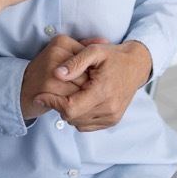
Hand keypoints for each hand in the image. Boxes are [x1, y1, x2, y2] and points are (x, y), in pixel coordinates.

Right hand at [20, 35, 86, 119]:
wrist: (21, 88)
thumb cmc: (47, 73)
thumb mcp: (63, 55)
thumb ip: (83, 48)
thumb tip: (106, 41)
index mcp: (61, 41)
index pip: (88, 57)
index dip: (91, 74)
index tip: (86, 82)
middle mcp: (56, 51)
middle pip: (87, 71)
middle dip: (89, 85)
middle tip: (85, 93)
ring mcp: (52, 68)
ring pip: (82, 85)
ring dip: (84, 96)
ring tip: (79, 99)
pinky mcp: (49, 85)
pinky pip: (73, 97)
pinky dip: (77, 104)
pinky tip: (73, 105)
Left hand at [34, 39, 152, 131]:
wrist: (136, 66)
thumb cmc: (114, 56)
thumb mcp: (94, 51)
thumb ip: (75, 62)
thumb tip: (56, 73)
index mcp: (103, 91)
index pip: (71, 108)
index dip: (53, 103)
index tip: (40, 95)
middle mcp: (109, 108)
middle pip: (72, 117)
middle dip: (59, 106)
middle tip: (53, 92)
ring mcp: (112, 117)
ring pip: (78, 124)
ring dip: (68, 112)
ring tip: (68, 94)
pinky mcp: (112, 120)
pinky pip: (87, 126)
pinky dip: (78, 116)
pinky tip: (78, 101)